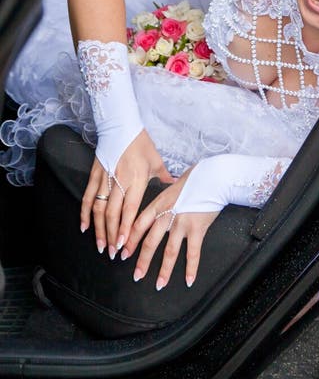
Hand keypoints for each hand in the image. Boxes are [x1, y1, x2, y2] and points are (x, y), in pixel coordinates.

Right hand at [81, 130, 173, 257]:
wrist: (121, 125)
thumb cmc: (141, 143)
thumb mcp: (156, 160)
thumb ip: (164, 177)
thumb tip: (175, 188)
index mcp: (136, 179)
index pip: (129, 209)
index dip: (125, 228)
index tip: (124, 245)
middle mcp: (120, 181)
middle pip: (113, 214)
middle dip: (112, 235)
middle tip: (113, 253)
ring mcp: (105, 178)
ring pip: (99, 209)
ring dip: (99, 229)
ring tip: (100, 246)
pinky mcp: (95, 174)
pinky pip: (88, 197)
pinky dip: (85, 213)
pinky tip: (84, 227)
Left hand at [121, 170, 219, 289]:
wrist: (213, 176)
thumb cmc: (193, 179)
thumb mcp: (171, 187)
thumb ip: (162, 200)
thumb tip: (156, 208)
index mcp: (159, 204)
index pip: (139, 225)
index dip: (130, 241)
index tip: (122, 253)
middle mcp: (167, 215)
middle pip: (150, 242)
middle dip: (142, 261)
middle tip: (137, 276)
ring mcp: (182, 222)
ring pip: (169, 251)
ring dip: (164, 270)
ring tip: (159, 285)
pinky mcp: (197, 228)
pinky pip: (193, 252)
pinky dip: (191, 268)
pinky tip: (189, 280)